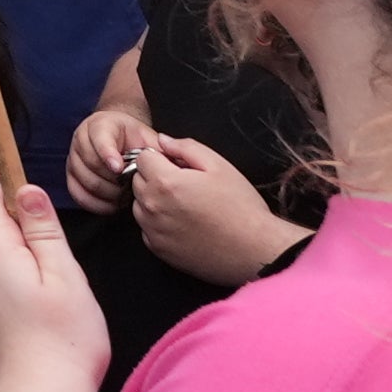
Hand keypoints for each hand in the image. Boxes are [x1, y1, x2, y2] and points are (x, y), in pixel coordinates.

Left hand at [0, 180, 111, 391]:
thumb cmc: (62, 339)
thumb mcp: (63, 272)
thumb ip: (42, 228)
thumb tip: (25, 189)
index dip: (14, 190)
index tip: (43, 213)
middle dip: (31, 233)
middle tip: (61, 268)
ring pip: (4, 255)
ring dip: (32, 262)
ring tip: (57, 295)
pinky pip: (4, 280)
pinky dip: (26, 285)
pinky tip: (47, 312)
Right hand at [61, 109, 154, 215]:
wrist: (119, 137)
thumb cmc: (134, 139)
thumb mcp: (147, 137)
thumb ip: (157, 147)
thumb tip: (170, 160)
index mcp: (100, 125)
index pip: (100, 139)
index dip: (108, 155)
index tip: (118, 169)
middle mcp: (82, 138)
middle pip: (91, 163)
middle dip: (113, 179)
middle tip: (130, 186)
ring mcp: (73, 157)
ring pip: (85, 180)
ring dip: (106, 192)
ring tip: (123, 195)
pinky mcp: (70, 175)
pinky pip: (77, 193)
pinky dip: (95, 203)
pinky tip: (111, 204)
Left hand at [130, 136, 311, 289]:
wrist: (254, 250)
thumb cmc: (240, 207)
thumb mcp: (219, 165)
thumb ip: (185, 147)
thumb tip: (163, 141)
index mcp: (165, 182)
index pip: (142, 157)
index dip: (160, 157)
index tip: (177, 165)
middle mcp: (153, 207)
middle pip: (138, 180)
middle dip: (155, 177)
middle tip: (185, 185)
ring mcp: (153, 231)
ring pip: (140, 205)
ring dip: (154, 200)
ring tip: (185, 205)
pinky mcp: (159, 250)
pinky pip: (147, 228)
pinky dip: (158, 223)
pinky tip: (183, 223)